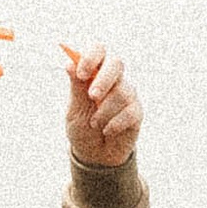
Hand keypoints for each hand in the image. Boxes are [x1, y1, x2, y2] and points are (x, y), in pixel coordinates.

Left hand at [63, 41, 141, 168]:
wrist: (95, 156)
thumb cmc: (83, 130)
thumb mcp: (75, 110)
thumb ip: (76, 88)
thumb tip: (69, 63)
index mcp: (95, 73)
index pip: (98, 50)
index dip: (92, 57)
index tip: (81, 73)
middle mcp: (113, 79)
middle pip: (116, 63)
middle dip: (104, 79)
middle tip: (92, 97)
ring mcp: (127, 94)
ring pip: (121, 92)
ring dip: (104, 111)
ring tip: (94, 124)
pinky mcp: (136, 111)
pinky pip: (130, 112)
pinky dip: (115, 124)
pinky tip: (107, 131)